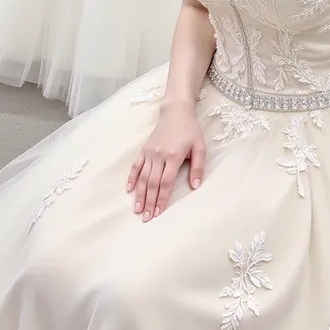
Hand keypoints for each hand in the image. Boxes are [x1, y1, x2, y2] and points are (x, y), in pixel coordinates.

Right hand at [127, 104, 205, 220]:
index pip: (166, 182)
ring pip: (142, 177)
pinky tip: (129, 190)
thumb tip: (195, 186)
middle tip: (146, 218)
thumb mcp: (200, 147)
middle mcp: (159, 156)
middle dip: (148, 202)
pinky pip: (135, 165)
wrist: (175, 112)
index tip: (158, 212)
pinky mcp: (144, 149)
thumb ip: (198, 167)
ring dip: (139, 194)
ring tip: (136, 209)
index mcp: (173, 156)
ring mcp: (150, 152)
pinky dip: (131, 178)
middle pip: (152, 183)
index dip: (161, 198)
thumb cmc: (190, 130)